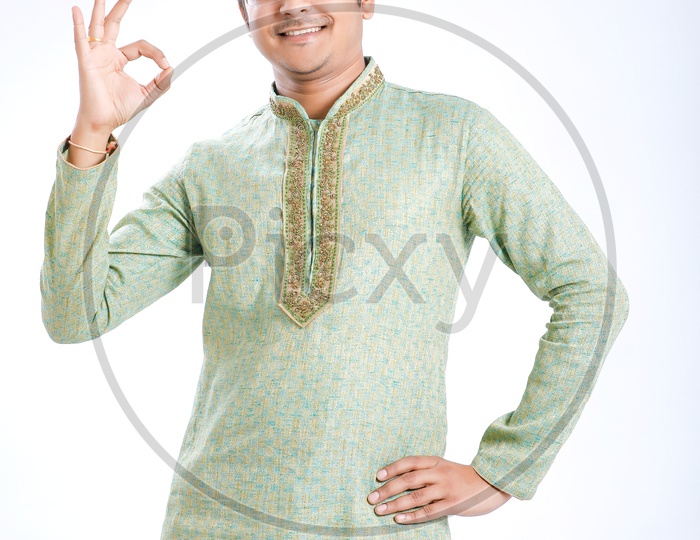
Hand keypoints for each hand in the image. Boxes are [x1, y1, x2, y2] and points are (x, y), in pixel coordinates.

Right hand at [71, 0, 173, 133]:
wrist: (103, 122)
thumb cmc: (119, 109)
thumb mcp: (147, 95)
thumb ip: (160, 83)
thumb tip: (172, 69)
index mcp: (119, 60)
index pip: (140, 46)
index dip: (155, 53)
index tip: (165, 64)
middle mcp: (106, 53)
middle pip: (114, 24)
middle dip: (120, 8)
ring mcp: (95, 55)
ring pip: (98, 26)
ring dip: (100, 9)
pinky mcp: (86, 62)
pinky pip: (81, 40)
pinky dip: (79, 25)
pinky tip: (77, 10)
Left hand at [366, 456, 511, 523]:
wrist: (492, 483)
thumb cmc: (463, 477)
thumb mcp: (445, 467)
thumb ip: (426, 471)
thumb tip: (399, 480)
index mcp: (436, 461)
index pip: (410, 462)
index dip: (392, 468)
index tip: (378, 476)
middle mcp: (439, 473)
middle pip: (408, 479)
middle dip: (387, 489)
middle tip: (371, 497)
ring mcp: (446, 489)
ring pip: (415, 496)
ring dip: (395, 504)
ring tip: (380, 510)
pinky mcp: (452, 504)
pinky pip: (428, 511)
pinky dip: (412, 516)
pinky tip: (399, 519)